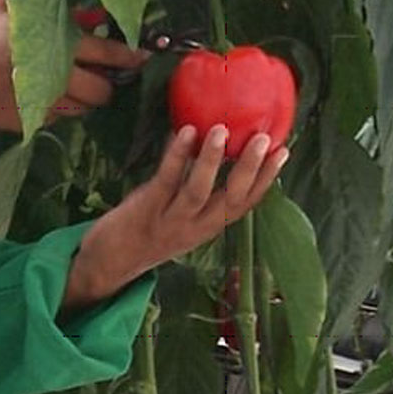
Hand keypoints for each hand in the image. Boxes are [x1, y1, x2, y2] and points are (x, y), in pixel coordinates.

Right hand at [0, 0, 148, 156]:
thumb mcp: (11, 8)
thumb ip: (51, 6)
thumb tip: (88, 13)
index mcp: (60, 47)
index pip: (110, 55)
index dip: (131, 56)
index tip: (143, 55)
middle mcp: (61, 79)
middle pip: (103, 92)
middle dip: (107, 85)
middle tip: (101, 77)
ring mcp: (50, 105)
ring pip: (85, 109)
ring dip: (84, 99)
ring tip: (72, 86)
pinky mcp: (36, 122)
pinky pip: (60, 118)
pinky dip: (59, 109)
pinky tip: (43, 96)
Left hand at [62, 124, 287, 309]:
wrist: (108, 263)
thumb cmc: (146, 230)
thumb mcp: (180, 216)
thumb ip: (197, 189)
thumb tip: (212, 141)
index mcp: (209, 226)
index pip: (246, 204)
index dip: (267, 179)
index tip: (284, 152)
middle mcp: (196, 228)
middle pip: (231, 199)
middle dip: (250, 169)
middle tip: (265, 138)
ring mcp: (171, 221)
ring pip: (198, 192)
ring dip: (211, 161)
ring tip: (221, 130)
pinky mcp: (147, 210)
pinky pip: (165, 181)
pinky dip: (177, 156)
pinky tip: (185, 133)